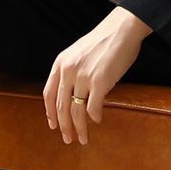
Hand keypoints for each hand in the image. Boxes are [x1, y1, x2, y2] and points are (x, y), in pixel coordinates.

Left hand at [43, 8, 150, 145]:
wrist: (122, 29)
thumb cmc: (103, 41)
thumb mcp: (78, 53)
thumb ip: (71, 71)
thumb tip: (69, 95)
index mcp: (61, 63)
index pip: (48, 94)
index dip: (50, 112)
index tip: (53, 125)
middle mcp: (68, 70)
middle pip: (61, 107)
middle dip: (64, 127)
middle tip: (67, 139)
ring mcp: (83, 76)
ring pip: (76, 111)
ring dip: (79, 128)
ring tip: (83, 139)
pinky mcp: (100, 82)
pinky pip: (93, 108)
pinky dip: (94, 118)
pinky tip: (98, 121)